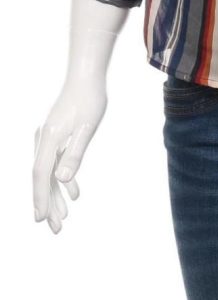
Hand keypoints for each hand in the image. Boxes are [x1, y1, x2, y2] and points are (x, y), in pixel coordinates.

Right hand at [32, 78, 107, 233]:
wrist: (86, 75)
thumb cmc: (90, 98)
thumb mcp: (88, 126)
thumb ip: (75, 152)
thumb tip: (63, 179)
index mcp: (50, 139)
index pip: (41, 175)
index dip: (40, 198)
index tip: (41, 220)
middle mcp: (44, 140)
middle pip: (43, 178)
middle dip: (48, 204)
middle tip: (54, 228)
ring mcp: (50, 138)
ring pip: (50, 172)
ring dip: (56, 195)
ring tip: (63, 217)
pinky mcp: (57, 135)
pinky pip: (57, 162)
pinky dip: (64, 178)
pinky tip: (74, 192)